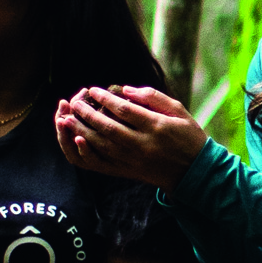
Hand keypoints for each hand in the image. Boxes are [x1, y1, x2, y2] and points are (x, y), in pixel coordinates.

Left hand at [56, 81, 207, 189]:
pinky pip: (102, 164)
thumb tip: (125, 90)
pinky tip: (77, 141)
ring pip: (101, 145)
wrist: (195, 173)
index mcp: (156, 127)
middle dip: (87, 114)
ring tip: (66, 118)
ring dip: (81, 130)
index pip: (124, 110)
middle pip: (108, 127)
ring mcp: (133, 160)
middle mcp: (142, 144)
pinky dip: (88, 152)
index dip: (105, 99)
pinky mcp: (128, 172)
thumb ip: (153, 97)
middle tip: (73, 102)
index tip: (93, 90)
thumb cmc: (188, 137)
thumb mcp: (179, 111)